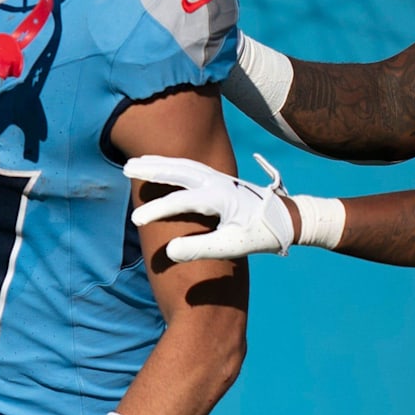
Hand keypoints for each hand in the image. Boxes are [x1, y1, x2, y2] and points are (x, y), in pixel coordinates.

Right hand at [125, 153, 294, 260]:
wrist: (288, 218)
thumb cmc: (261, 234)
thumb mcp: (234, 246)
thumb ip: (201, 248)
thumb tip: (170, 252)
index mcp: (221, 197)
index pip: (182, 201)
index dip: (157, 210)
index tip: (135, 220)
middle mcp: (219, 181)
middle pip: (179, 170)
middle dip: (152, 169)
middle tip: (126, 167)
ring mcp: (220, 177)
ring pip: (184, 164)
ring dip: (160, 162)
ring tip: (136, 163)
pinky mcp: (220, 179)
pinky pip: (191, 167)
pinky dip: (173, 164)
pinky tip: (162, 166)